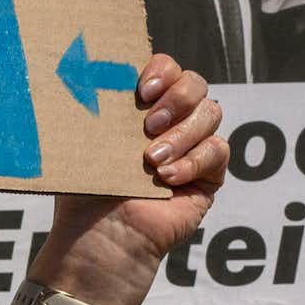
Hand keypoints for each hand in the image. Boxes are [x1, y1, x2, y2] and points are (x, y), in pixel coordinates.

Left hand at [32, 55, 226, 304]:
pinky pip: (218, 150)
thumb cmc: (87, 189)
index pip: (166, 68)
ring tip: (150, 160)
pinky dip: (193, 161)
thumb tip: (86, 69)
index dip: (162, 70)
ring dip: (181, 133)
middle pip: (195, 83)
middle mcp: (170, 120)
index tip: (142, 89)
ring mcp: (193, 144)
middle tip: (147, 125)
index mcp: (140, 106)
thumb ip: (96, 105)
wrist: (101, 235)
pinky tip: (167, 179)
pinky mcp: (210, 173)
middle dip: (176, 98)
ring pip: (210, 113)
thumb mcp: (86, 141)